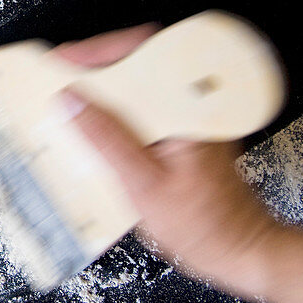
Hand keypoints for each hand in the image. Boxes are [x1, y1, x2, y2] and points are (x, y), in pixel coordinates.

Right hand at [53, 25, 283, 291]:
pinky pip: (144, 112)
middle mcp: (191, 107)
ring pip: (137, 88)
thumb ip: (106, 139)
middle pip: (136, 65)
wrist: (243, 252)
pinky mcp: (183, 136)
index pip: (140, 52)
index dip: (97, 51)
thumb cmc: (206, 226)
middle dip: (94, 69)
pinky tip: (96, 133)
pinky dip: (117, 115)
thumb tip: (71, 101)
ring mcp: (188, 120)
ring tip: (70, 104)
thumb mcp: (143, 185)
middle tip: (59, 81)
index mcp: (186, 108)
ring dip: (103, 93)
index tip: (62, 61)